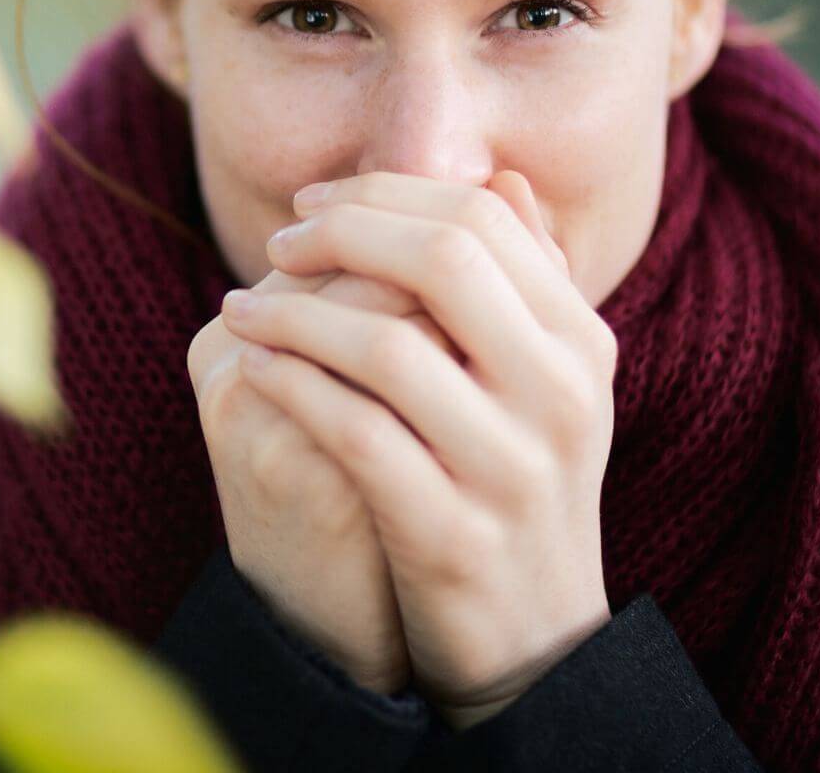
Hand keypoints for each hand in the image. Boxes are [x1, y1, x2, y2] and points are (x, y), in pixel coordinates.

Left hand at [222, 169, 617, 728]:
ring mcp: (511, 468)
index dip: (383, 194)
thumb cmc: (517, 485)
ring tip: (241, 307)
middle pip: (442, 259)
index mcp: (579, 342)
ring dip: (294, 315)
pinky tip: (255, 371)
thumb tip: (500, 177)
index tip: (311, 204)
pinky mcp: (453, 534)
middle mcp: (560, 395)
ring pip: (388, 347)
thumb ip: (525, 281)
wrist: (535, 641)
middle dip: (341, 234)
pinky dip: (295, 390)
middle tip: (277, 243)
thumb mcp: (544, 382)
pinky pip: (357, 436)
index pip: (480, 218)